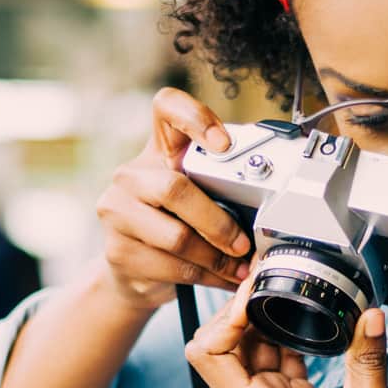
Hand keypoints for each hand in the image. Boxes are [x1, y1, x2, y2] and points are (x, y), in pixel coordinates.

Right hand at [96, 87, 252, 311]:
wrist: (133, 271)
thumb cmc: (175, 225)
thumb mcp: (197, 198)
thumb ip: (221, 188)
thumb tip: (271, 200)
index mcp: (158, 151)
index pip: (167, 108)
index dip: (195, 118)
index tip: (223, 144)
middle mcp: (131, 175)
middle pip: (175, 189)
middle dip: (218, 223)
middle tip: (243, 244)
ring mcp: (117, 212)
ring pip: (176, 237)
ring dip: (216, 258)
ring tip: (237, 268)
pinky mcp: (117, 250)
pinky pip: (171, 267)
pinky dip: (205, 276)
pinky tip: (220, 278)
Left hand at [185, 282, 387, 387]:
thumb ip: (366, 360)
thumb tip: (369, 314)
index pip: (208, 354)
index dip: (224, 317)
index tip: (257, 291)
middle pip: (222, 348)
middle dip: (241, 313)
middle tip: (273, 283)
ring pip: (250, 356)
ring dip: (264, 325)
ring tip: (292, 294)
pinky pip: (277, 368)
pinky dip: (286, 344)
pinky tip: (308, 324)